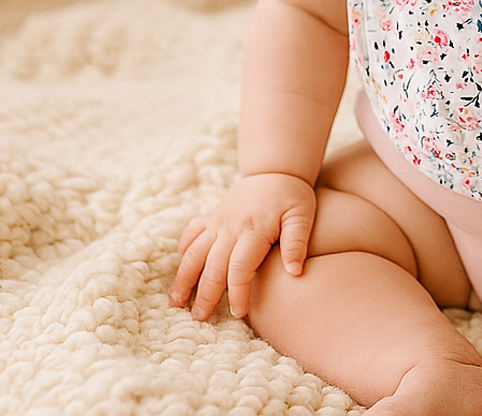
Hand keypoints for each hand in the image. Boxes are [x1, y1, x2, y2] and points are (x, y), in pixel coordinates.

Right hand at [169, 172, 316, 320]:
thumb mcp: (302, 215)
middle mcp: (231, 226)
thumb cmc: (292, 196)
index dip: (238, 291)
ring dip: (184, 277)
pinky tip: (180, 268)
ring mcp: (219, 221)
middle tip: (199, 317)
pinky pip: (192, 234)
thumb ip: (297, 242)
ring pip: (195, 252)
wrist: (276, 169)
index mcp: (254, 229)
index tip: (238, 313)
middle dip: (205, 293)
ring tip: (175, 302)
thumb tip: (295, 272)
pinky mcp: (212, 217)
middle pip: (213, 265)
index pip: (241, 266)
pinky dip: (184, 250)